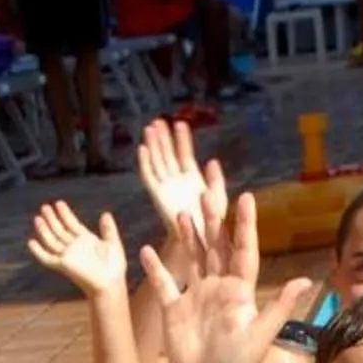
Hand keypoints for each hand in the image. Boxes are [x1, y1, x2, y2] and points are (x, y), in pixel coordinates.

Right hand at [26, 200, 125, 296]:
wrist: (110, 283)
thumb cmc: (114, 267)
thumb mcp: (113, 243)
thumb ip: (108, 229)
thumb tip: (106, 214)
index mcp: (86, 240)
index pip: (71, 223)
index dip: (65, 213)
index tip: (59, 203)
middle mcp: (74, 247)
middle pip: (59, 230)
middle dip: (52, 219)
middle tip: (45, 207)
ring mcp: (68, 256)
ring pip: (52, 240)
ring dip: (44, 230)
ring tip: (38, 218)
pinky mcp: (63, 266)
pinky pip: (47, 258)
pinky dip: (39, 252)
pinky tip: (31, 242)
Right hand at [137, 118, 228, 260]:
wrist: (198, 241)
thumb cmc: (211, 225)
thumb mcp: (219, 199)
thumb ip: (216, 180)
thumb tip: (211, 160)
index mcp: (192, 180)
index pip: (185, 155)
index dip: (182, 140)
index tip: (180, 124)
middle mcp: (177, 182)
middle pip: (168, 155)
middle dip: (163, 139)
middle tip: (158, 121)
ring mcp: (166, 188)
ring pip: (158, 162)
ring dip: (153, 146)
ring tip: (150, 128)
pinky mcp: (158, 196)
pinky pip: (149, 177)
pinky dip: (145, 163)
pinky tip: (143, 149)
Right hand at [140, 194, 314, 362]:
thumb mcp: (262, 335)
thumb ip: (280, 307)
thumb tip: (305, 281)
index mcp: (240, 291)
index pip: (242, 251)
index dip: (244, 225)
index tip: (246, 198)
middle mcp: (218, 289)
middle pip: (215, 247)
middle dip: (211, 220)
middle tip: (206, 190)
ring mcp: (195, 298)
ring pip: (191, 259)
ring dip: (186, 237)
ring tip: (180, 212)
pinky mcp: (175, 311)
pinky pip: (164, 285)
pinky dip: (156, 269)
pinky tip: (146, 251)